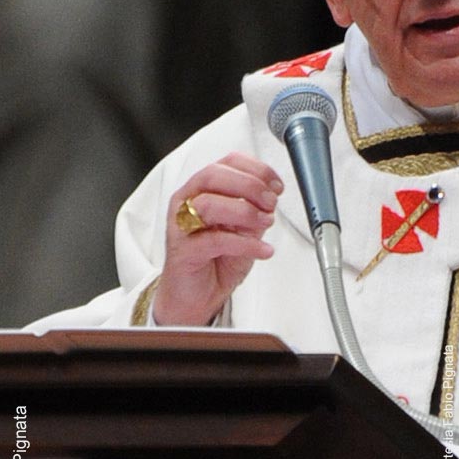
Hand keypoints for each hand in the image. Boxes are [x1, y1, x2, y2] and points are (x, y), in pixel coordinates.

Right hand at [153, 152, 282, 324]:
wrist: (196, 296)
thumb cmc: (216, 258)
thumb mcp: (244, 227)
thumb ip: (255, 208)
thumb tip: (272, 195)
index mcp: (202, 188)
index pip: (227, 162)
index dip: (256, 169)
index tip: (276, 184)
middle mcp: (187, 201)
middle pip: (214, 176)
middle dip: (250, 186)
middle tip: (271, 203)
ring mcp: (181, 225)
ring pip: (209, 204)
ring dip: (246, 211)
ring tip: (266, 222)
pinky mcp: (183, 251)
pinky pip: (215, 241)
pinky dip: (245, 244)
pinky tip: (262, 249)